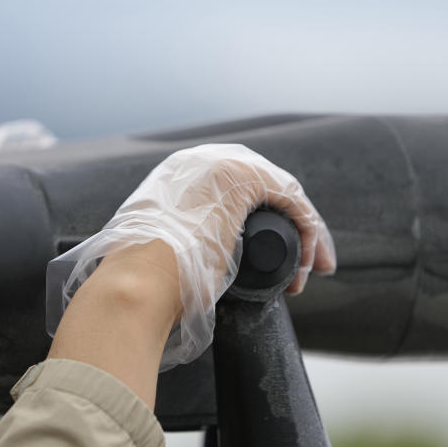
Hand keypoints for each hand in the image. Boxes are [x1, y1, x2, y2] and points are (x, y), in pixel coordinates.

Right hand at [47, 143, 336, 369]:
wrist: (137, 284)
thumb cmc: (144, 285)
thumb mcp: (155, 255)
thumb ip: (166, 254)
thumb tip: (176, 279)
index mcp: (176, 177)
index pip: (234, 188)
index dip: (262, 221)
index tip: (271, 257)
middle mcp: (198, 161)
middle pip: (264, 186)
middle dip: (289, 225)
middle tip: (300, 265)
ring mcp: (219, 164)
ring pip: (282, 192)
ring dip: (303, 234)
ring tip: (306, 273)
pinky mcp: (242, 178)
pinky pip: (291, 199)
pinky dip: (308, 229)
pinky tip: (310, 262)